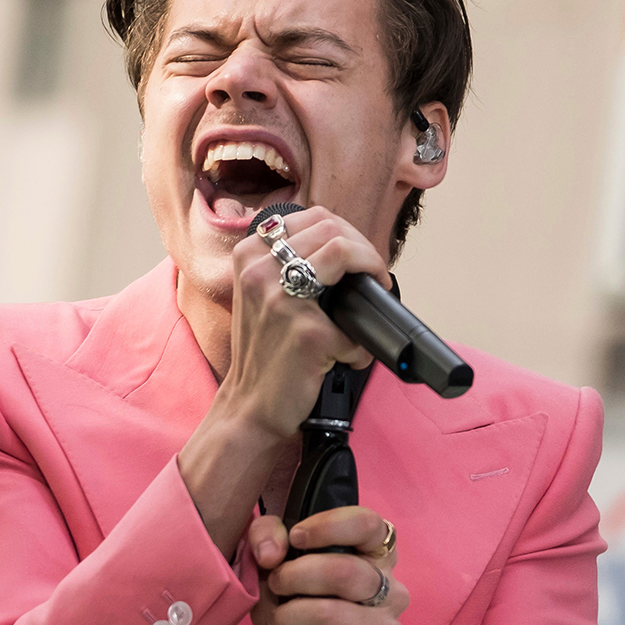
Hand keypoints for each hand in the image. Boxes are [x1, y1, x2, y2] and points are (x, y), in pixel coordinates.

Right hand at [177, 208, 392, 558]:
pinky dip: (361, 346)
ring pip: (343, 251)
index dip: (347, 232)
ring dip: (373, 271)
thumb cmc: (263, 355)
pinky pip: (354, 325)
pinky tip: (351, 358)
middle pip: (332, 229)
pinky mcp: (307, 334)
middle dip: (366, 250)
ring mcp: (281, 301)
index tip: (358, 257)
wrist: (249, 407)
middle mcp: (259, 272)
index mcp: (249, 256)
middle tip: (375, 276)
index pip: (313, 217)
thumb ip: (288, 265)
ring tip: (374, 296)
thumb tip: (346, 247)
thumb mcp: (260, 295)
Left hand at [248, 506, 407, 624]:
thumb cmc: (296, 615)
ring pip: (330, 614)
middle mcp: (392, 590)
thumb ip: (266, 536)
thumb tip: (272, 552)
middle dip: (294, 577)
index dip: (328, 526)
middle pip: (345, 572)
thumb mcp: (272, 569)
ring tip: (279, 623)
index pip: (369, 525)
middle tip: (275, 587)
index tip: (295, 538)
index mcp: (376, 557)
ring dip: (288, 617)